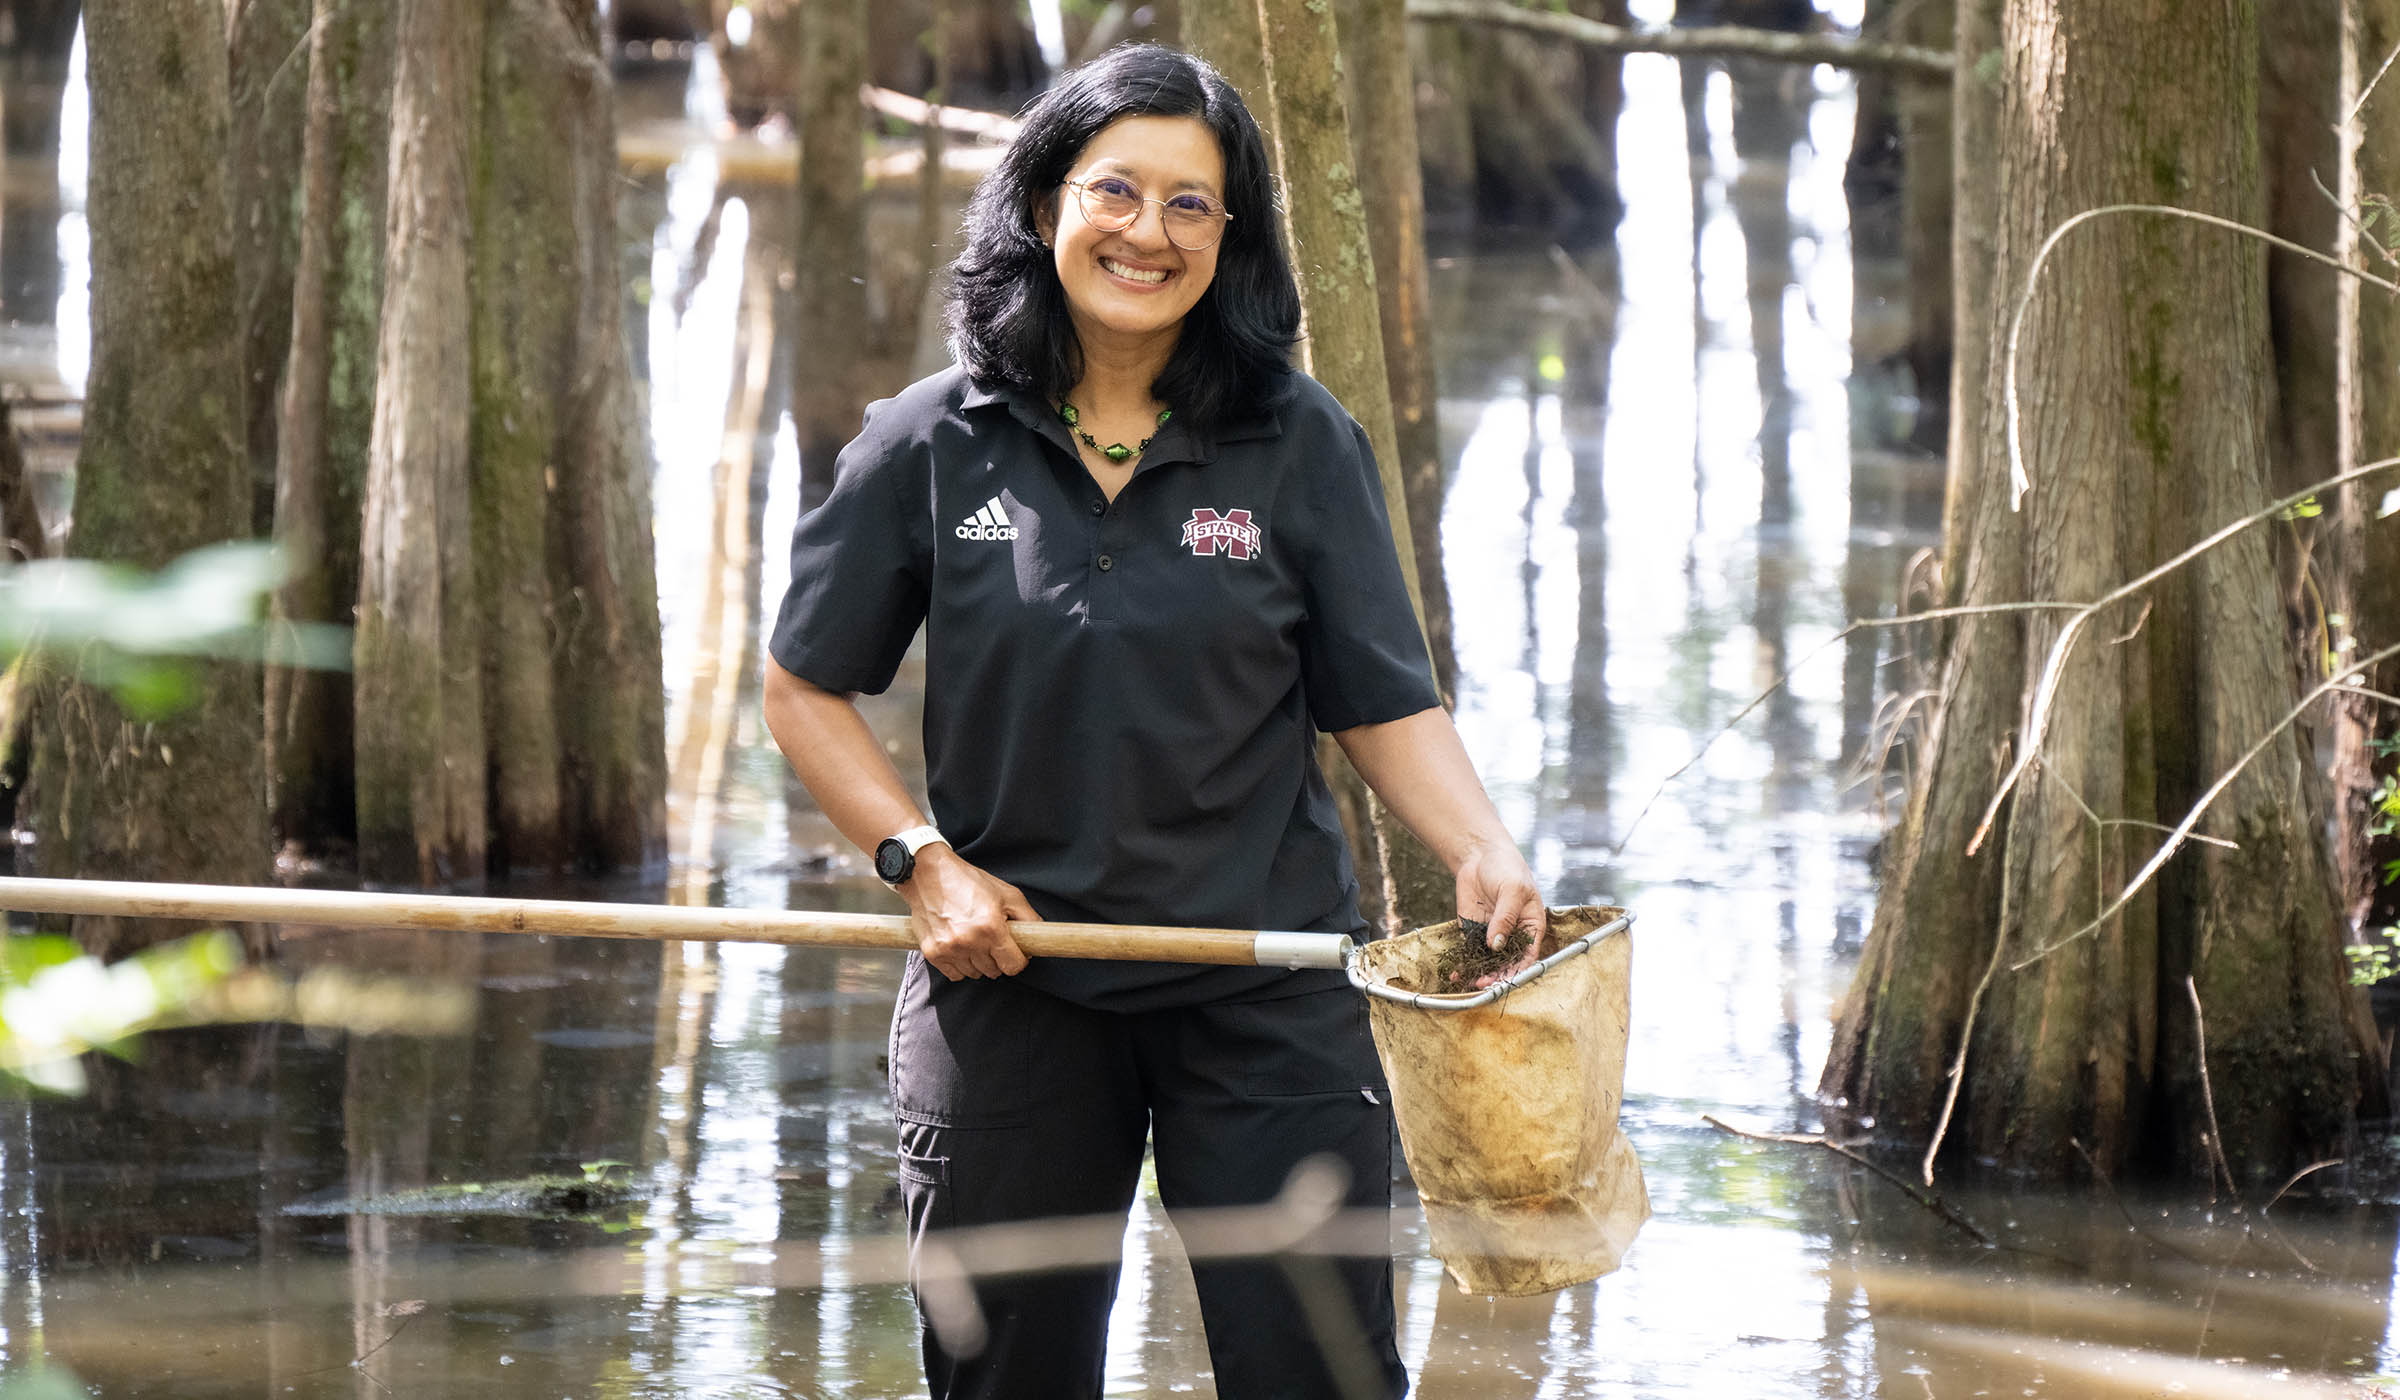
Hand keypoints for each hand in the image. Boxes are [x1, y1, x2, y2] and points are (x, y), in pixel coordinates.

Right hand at [901, 845, 1037, 979]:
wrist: (928, 874)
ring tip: (975, 940)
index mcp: (991, 928)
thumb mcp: (1007, 893)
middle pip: (995, 971)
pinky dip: (960, 966)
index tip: (1015, 952)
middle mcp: (969, 942)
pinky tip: (961, 947)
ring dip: (979, 962)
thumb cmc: (968, 881)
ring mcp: (949, 949)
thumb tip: (1039, 937)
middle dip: (998, 958)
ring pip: (975, 974)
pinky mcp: (933, 953)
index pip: (1013, 966)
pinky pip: (955, 975)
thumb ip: (1028, 917)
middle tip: (992, 940)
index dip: (1019, 960)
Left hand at [1454, 837, 1544, 986]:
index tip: (1506, 980)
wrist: (1479, 855)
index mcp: (1531, 926)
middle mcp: (1513, 935)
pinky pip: (1470, 953)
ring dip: (1481, 975)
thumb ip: (1505, 918)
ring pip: (1489, 962)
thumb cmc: (1506, 868)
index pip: (1528, 955)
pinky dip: (1465, 965)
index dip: (1519, 970)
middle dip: (1497, 976)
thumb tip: (1496, 944)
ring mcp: (1493, 934)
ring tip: (1470, 984)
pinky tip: (1457, 974)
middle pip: (1508, 963)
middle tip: (1484, 985)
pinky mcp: (1474, 932)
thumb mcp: (1512, 890)